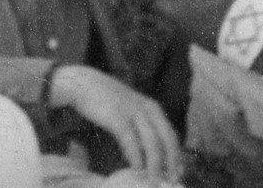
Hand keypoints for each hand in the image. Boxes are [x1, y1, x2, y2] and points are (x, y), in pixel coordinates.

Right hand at [49, 65, 183, 182]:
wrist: (84, 84)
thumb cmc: (106, 100)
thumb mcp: (130, 109)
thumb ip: (140, 125)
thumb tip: (147, 153)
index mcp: (153, 107)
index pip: (171, 134)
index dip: (177, 154)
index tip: (179, 171)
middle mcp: (148, 108)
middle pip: (167, 138)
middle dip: (171, 161)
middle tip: (172, 179)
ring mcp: (133, 112)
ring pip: (151, 142)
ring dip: (155, 164)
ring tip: (155, 180)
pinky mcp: (118, 117)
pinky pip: (131, 140)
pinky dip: (136, 156)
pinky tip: (137, 169)